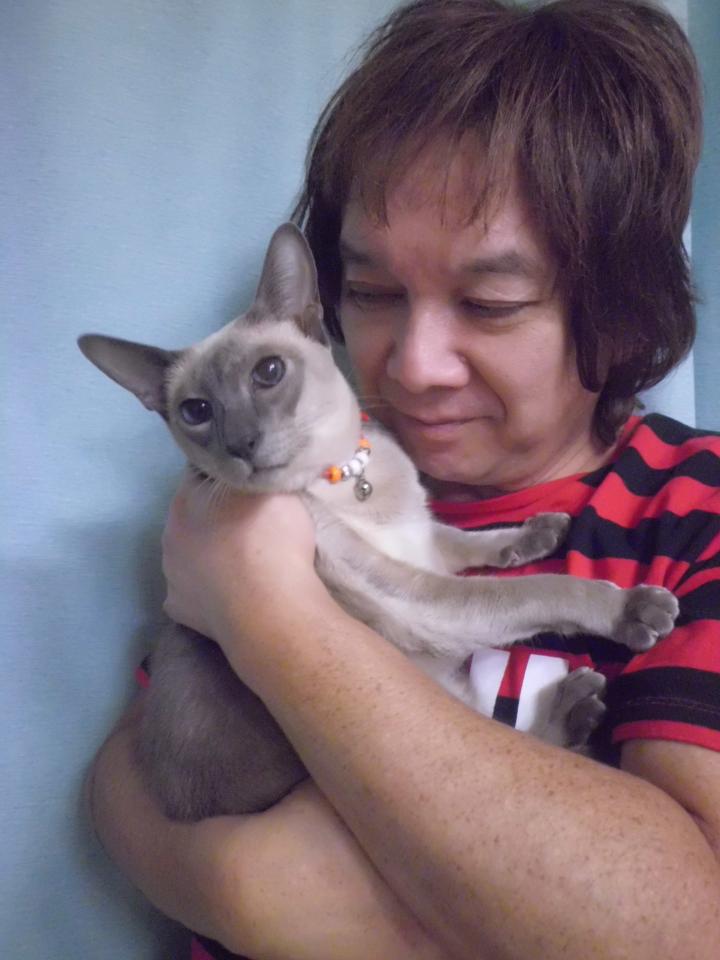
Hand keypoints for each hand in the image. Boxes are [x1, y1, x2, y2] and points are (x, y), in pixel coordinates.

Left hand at [162, 472, 318, 640]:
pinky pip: (191, 592)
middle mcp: (170, 532)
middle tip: (248, 526)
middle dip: (214, 517)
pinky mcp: (177, 608)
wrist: (268, 608)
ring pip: (188, 554)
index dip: (226, 477)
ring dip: (209, 555)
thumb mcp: (275, 486)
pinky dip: (206, 590)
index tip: (248, 486)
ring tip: (242, 565)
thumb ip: (257, 472)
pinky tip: (228, 593)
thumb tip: (251, 466)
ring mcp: (170, 573)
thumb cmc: (272, 539)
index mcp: (188, 497)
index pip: (202, 474)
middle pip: (192, 515)